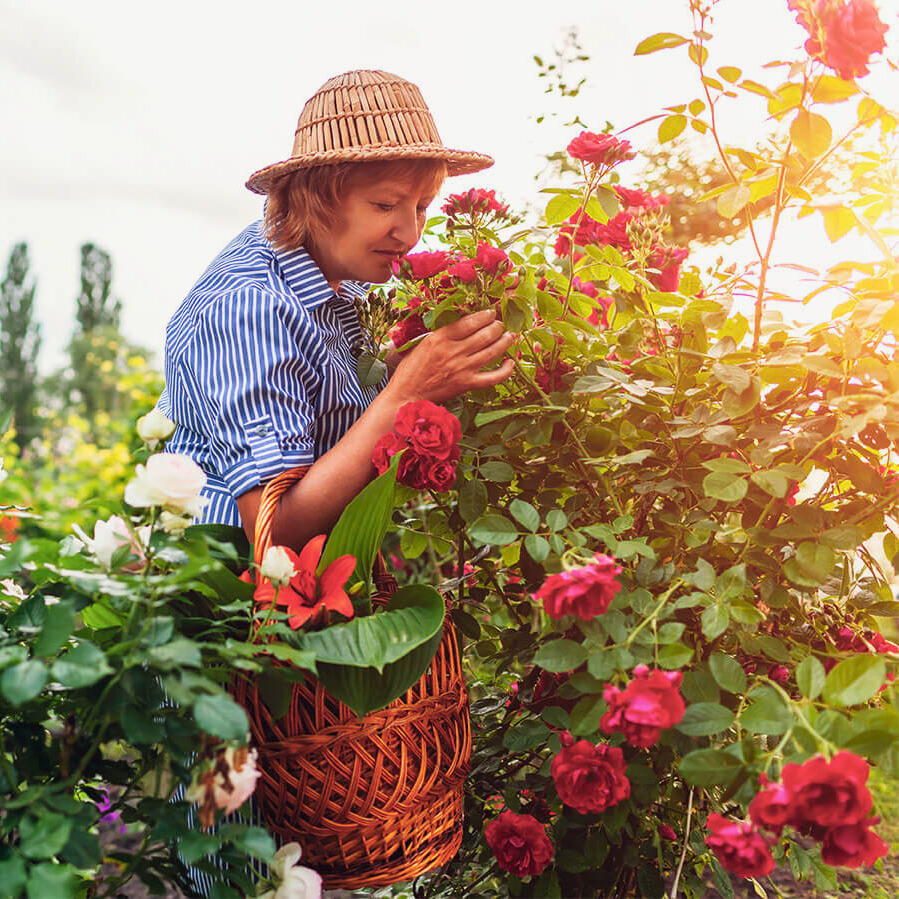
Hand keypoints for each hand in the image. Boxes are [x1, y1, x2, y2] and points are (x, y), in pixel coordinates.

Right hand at [385, 308, 514, 403]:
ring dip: (505, 341)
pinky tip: (510, 363)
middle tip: (500, 324)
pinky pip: (493, 377)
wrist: (406, 395)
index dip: (484, 316)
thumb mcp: (422, 344)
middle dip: (497, 326)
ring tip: (510, 336)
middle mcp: (453, 352)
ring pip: (492, 351)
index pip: (469, 322)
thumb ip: (441, 334)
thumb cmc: (410, 370)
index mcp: (440, 338)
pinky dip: (506, 370)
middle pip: (485, 334)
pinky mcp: (467, 385)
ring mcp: (462, 369)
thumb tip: (462, 325)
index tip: (491, 313)